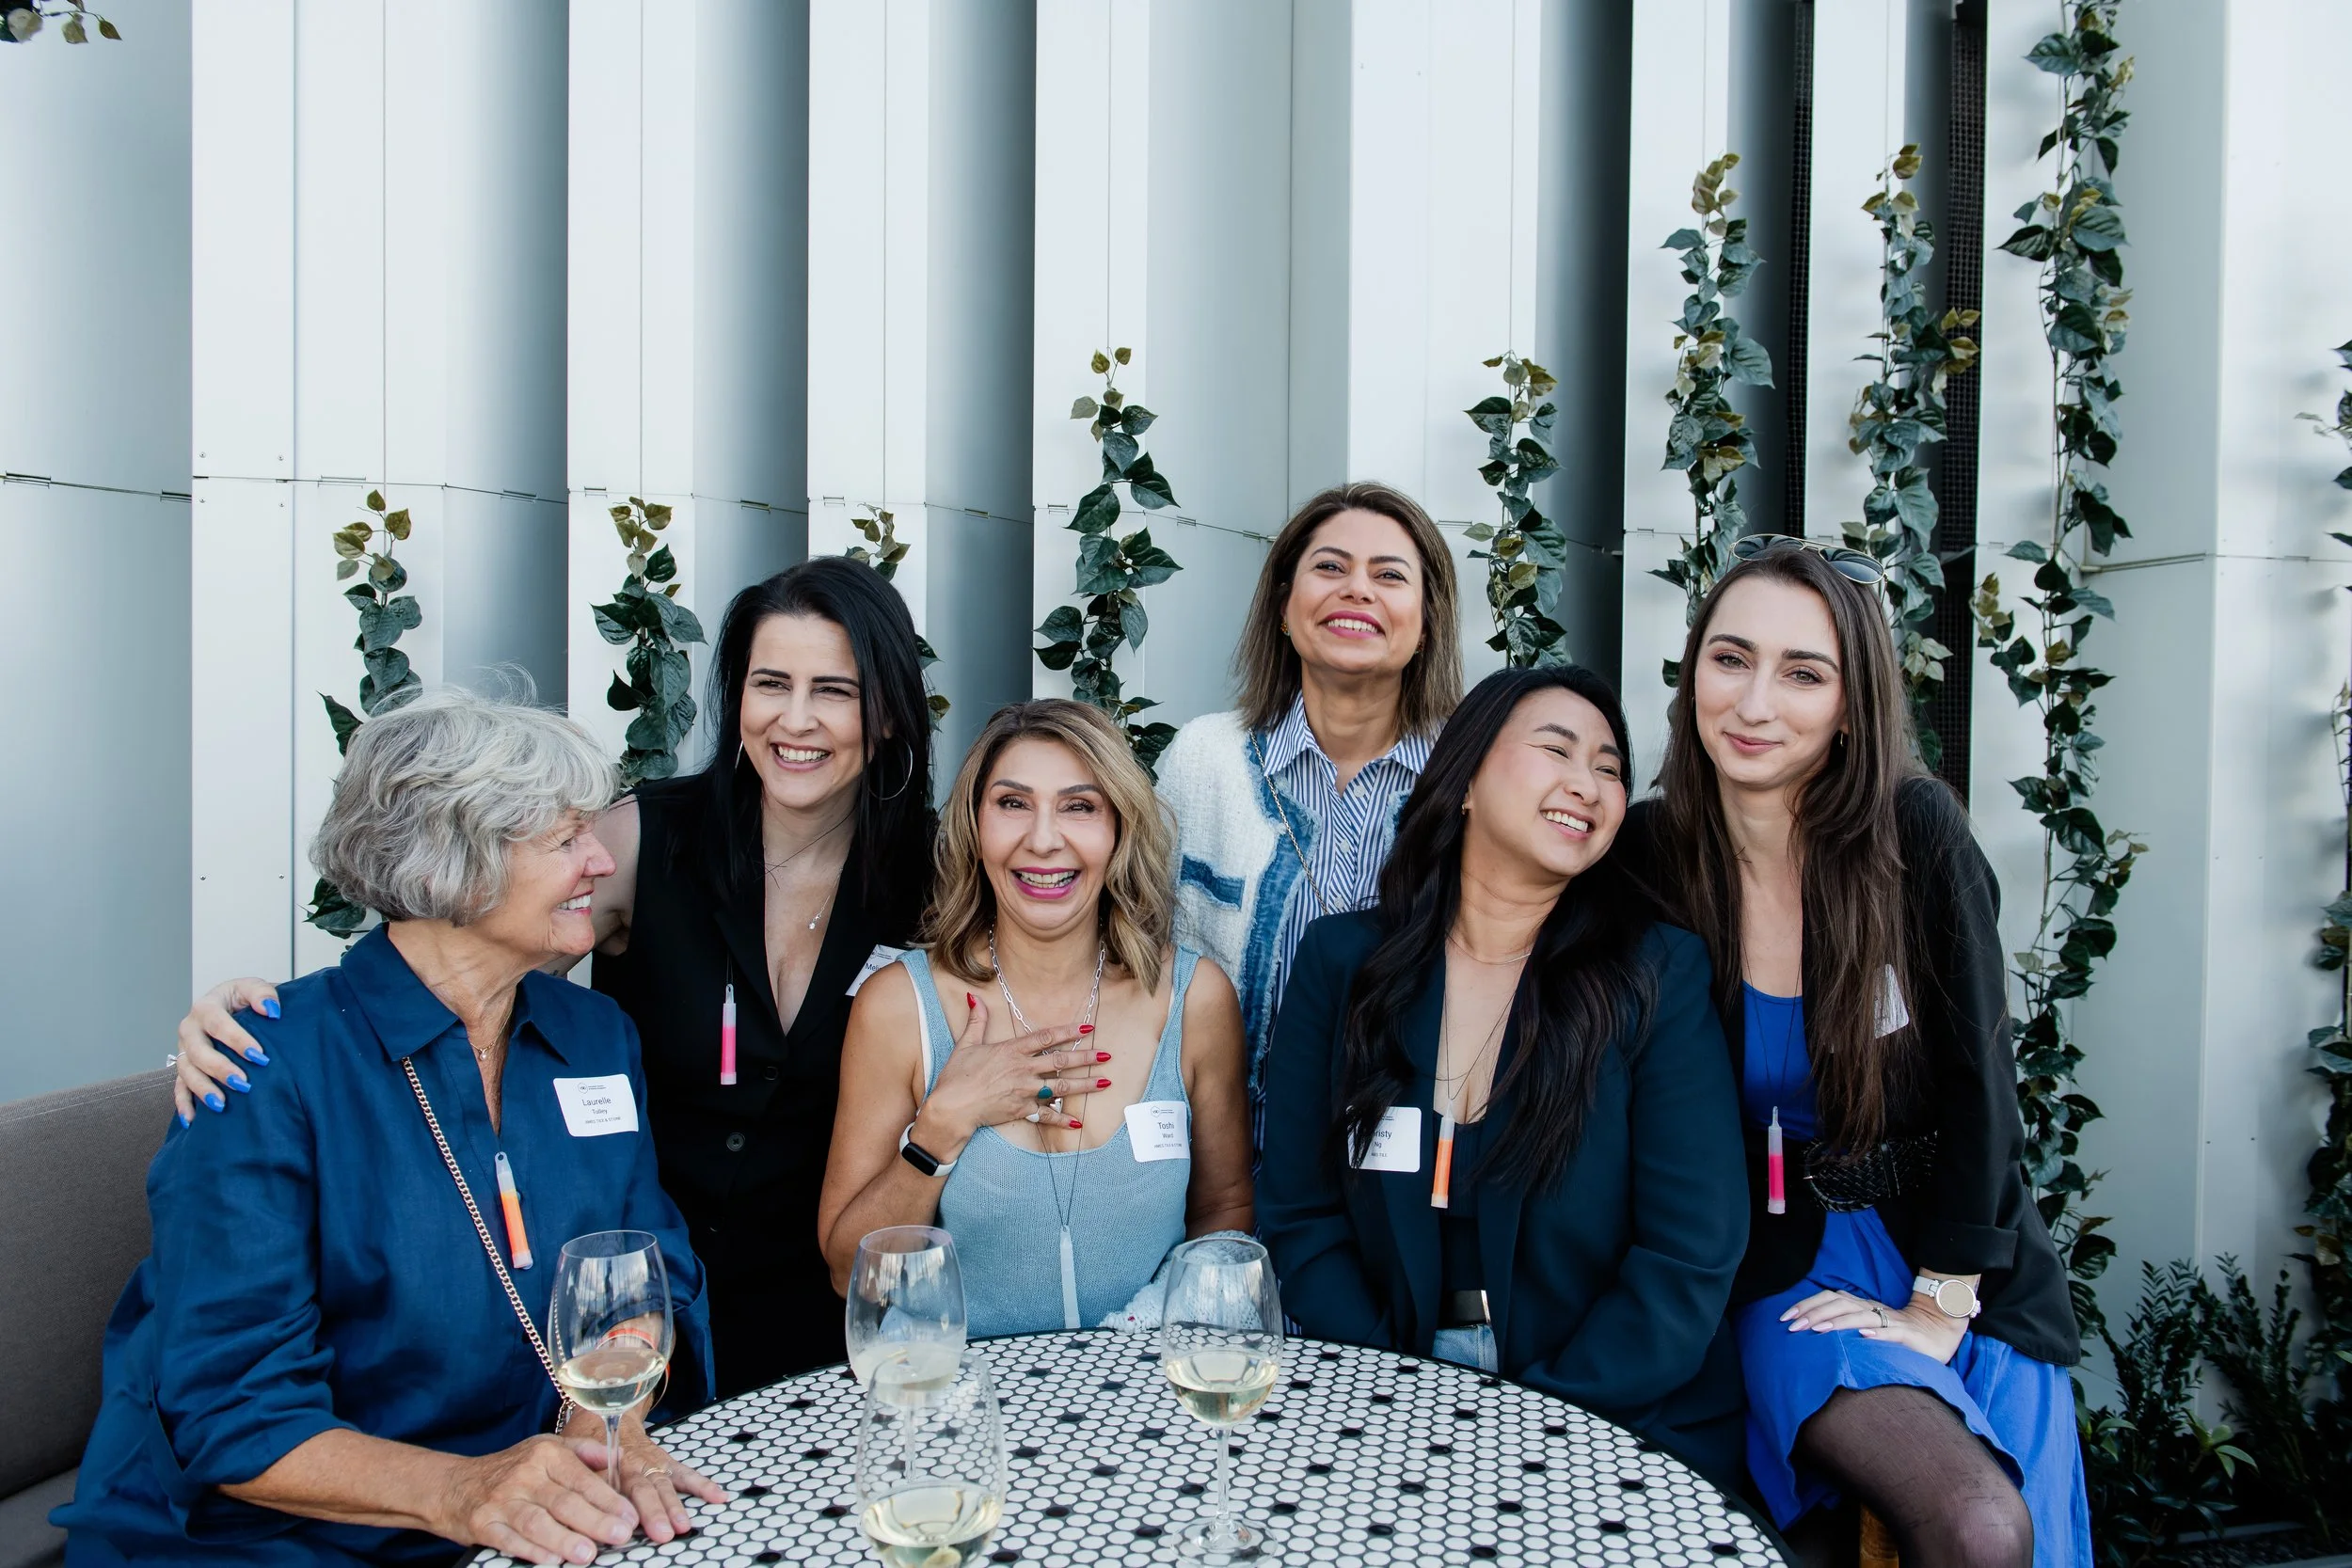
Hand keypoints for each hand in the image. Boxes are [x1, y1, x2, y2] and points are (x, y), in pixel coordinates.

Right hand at [172, 978, 279, 1124]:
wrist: (233, 1006)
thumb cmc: (244, 999)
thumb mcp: (253, 987)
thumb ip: (262, 994)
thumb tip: (271, 1010)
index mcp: (206, 1007)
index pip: (218, 1024)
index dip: (238, 1040)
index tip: (260, 1057)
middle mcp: (190, 1028)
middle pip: (198, 1051)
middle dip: (220, 1069)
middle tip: (243, 1083)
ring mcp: (184, 1049)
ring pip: (186, 1071)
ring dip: (202, 1089)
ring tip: (221, 1105)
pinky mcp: (185, 1066)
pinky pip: (178, 1087)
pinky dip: (184, 1103)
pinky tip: (192, 1119)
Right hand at [436, 1434, 639, 1565]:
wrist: (455, 1485)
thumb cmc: (512, 1468)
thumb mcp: (546, 1447)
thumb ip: (583, 1451)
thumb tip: (617, 1457)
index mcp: (545, 1454)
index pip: (582, 1478)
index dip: (608, 1499)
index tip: (630, 1516)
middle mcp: (524, 1475)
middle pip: (564, 1501)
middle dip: (595, 1520)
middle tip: (620, 1535)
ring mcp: (502, 1500)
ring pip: (537, 1522)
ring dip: (564, 1540)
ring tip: (589, 1554)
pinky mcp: (483, 1523)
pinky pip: (509, 1539)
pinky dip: (530, 1551)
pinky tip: (549, 1561)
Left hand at [582, 1423, 727, 1544]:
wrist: (605, 1417)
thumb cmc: (587, 1445)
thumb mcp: (575, 1457)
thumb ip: (584, 1480)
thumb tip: (583, 1506)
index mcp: (607, 1466)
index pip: (614, 1489)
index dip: (622, 1506)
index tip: (628, 1526)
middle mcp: (631, 1465)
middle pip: (643, 1489)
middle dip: (653, 1511)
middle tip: (662, 1532)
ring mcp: (650, 1463)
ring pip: (663, 1484)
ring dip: (674, 1505)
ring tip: (683, 1524)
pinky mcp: (664, 1461)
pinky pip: (684, 1473)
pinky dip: (701, 1484)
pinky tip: (718, 1496)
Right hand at [915, 991, 1109, 1153]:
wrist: (952, 1107)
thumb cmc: (956, 1076)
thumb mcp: (966, 1044)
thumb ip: (976, 1021)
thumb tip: (973, 996)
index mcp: (1012, 1050)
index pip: (1047, 1037)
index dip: (1069, 1030)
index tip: (1087, 1026)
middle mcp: (1023, 1069)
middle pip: (1061, 1061)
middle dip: (1086, 1057)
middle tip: (1107, 1056)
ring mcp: (1024, 1091)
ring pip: (1061, 1086)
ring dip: (1085, 1085)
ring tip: (1105, 1083)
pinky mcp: (1021, 1110)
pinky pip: (1046, 1115)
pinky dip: (1062, 1119)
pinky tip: (1078, 1121)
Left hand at [1782, 1288, 1966, 1364]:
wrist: (1939, 1332)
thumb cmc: (1897, 1333)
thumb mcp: (1867, 1327)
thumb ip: (1845, 1325)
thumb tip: (1811, 1330)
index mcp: (1861, 1306)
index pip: (1829, 1298)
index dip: (1807, 1305)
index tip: (1785, 1318)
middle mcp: (1873, 1309)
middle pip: (1839, 1304)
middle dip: (1814, 1314)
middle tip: (1793, 1327)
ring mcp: (1890, 1321)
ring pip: (1861, 1317)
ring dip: (1838, 1323)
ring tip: (1818, 1330)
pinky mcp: (1908, 1335)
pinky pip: (1892, 1332)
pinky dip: (1877, 1334)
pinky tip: (1863, 1337)